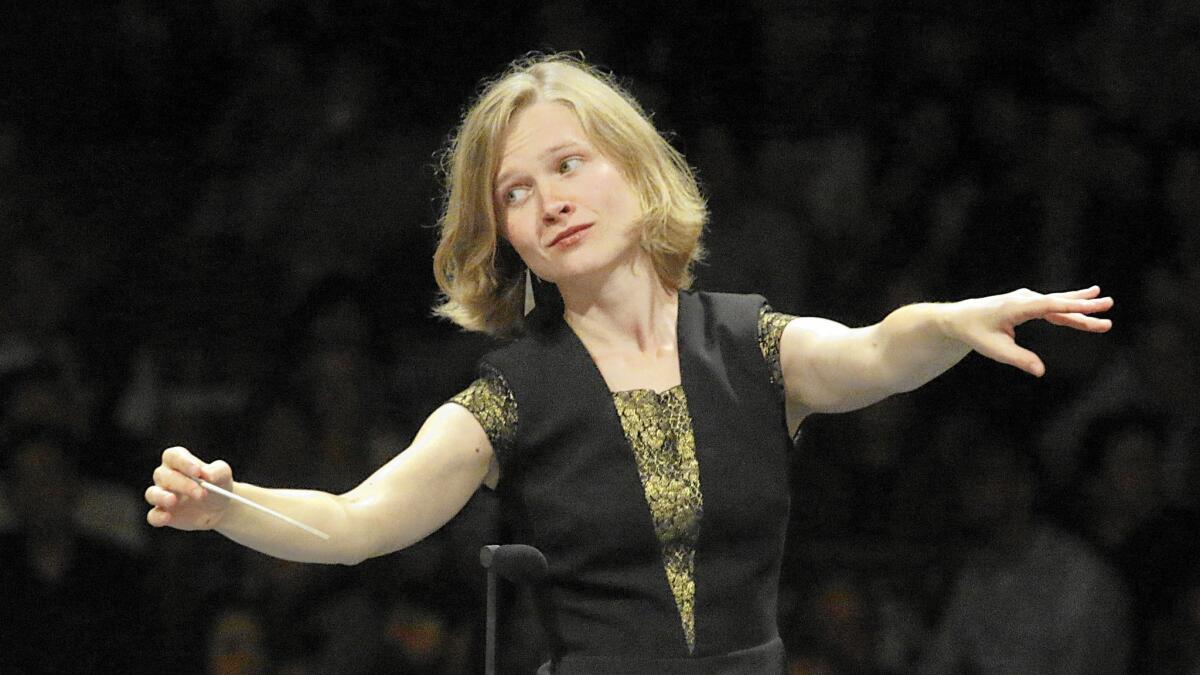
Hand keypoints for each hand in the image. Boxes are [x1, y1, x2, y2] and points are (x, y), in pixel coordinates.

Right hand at [145, 446, 233, 530]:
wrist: (220, 508)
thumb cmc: (218, 484)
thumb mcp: (223, 474)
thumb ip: (217, 471)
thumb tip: (205, 475)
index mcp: (179, 461)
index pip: (173, 456)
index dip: (183, 462)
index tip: (197, 472)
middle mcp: (166, 476)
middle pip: (163, 475)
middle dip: (182, 484)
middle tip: (201, 493)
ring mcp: (162, 496)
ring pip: (152, 493)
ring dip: (162, 497)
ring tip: (173, 500)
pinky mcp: (162, 514)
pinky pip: (153, 516)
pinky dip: (158, 517)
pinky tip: (167, 517)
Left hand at [948, 285, 1112, 376]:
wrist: (960, 318)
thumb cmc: (976, 333)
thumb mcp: (995, 349)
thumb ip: (1019, 359)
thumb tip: (1040, 371)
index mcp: (1017, 307)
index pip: (1050, 305)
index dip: (1073, 306)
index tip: (1093, 305)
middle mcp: (1025, 299)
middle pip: (1059, 303)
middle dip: (1084, 306)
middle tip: (1108, 306)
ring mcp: (1027, 299)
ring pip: (1058, 304)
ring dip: (1081, 305)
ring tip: (1104, 301)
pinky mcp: (1028, 303)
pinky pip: (1053, 305)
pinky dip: (1069, 305)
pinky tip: (1086, 299)